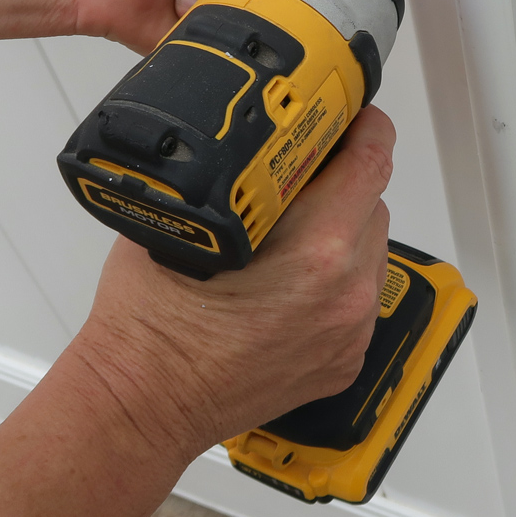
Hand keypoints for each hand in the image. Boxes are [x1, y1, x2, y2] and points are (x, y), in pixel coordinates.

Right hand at [71, 104, 394, 452]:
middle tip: (301, 166)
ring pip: (369, 248)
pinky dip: (337, 274)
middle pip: (372, 202)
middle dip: (342, 176)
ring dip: (343, 225)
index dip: (364, 126)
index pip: (370, 162)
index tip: (351, 112)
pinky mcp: (342, 360)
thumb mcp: (186, 218)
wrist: (143, 403)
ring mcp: (348, 331)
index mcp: (315, 251)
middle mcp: (344, 292)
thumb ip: (234, 174)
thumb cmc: (151, 323)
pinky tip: (291, 275)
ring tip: (291, 225)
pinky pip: (358, 294)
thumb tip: (256, 144)